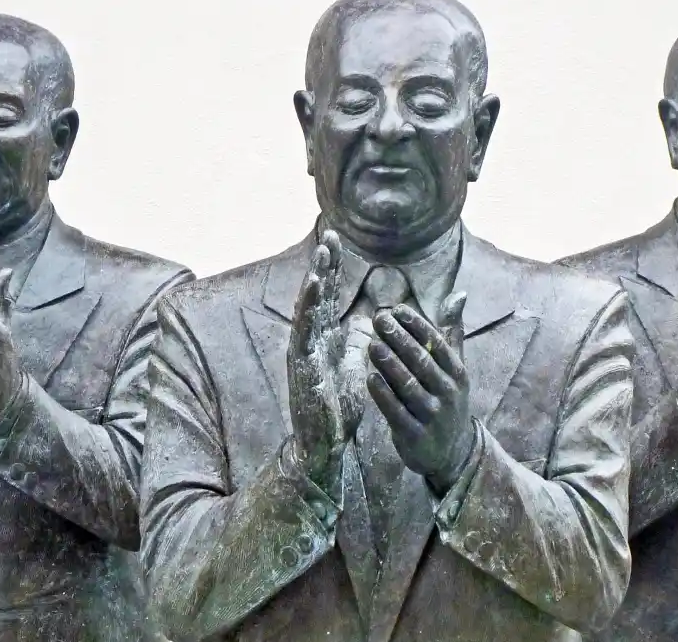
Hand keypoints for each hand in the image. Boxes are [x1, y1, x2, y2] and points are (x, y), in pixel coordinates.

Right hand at [287, 231, 365, 488]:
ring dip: (314, 281)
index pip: (329, 297)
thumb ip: (361, 339)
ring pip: (307, 309)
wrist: (324, 440)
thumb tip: (376, 315)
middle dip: (323, 266)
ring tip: (321, 256)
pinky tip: (313, 290)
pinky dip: (308, 308)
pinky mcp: (301, 365)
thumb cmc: (338, 404)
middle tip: (331, 237)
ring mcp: (303, 351)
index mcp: (325, 337)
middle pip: (317, 296)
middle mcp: (311, 339)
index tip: (339, 242)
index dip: (332, 270)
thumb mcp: (356, 363)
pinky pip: (304, 332)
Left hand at [368, 294, 471, 491]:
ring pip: (408, 385)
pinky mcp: (416, 434)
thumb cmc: (447, 400)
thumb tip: (459, 294)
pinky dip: (384, 395)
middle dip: (399, 339)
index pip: (437, 343)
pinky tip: (370, 378)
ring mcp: (433, 415)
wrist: (453, 452)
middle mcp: (448, 392)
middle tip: (379, 320)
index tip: (396, 309)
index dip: (417, 325)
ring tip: (372, 344)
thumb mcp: (455, 368)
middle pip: (421, 361)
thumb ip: (452, 332)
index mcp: (458, 372)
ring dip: (389, 364)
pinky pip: (397, 412)